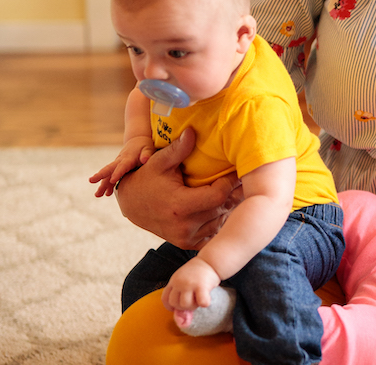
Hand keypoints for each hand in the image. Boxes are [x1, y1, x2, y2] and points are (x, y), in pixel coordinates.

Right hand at [89, 137, 154, 196]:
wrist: (138, 140)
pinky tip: (107, 193)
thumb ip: (147, 154)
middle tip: (91, 181)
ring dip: (102, 184)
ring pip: (108, 175)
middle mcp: (120, 161)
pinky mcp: (118, 167)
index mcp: (128, 158)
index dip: (117, 173)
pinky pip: (111, 176)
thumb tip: (145, 160)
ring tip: (97, 195)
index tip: (112, 180)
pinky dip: (109, 185)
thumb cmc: (145, 145)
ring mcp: (117, 164)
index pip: (122, 166)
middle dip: (100, 175)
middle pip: (109, 168)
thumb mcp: (148, 148)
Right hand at [115, 127, 242, 249]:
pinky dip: (221, 220)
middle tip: (244, 179)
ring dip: (229, 207)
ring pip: (221, 222)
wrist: (131, 205)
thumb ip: (178, 149)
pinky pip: (214, 233)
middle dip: (234, 193)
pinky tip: (223, 206)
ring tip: (237, 190)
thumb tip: (192, 131)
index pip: (218, 196)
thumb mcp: (159, 162)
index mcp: (180, 206)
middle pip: (223, 209)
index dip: (230, 182)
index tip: (236, 170)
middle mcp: (184, 226)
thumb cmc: (147, 179)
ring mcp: (186, 238)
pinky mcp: (188, 244)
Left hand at [162, 257, 221, 311]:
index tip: (176, 308)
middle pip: (174, 303)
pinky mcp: (202, 286)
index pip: (165, 299)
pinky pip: (201, 302)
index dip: (170, 306)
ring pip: (185, 305)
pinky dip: (205, 303)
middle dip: (183, 307)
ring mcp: (189, 284)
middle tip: (192, 301)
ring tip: (199, 299)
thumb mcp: (183, 277)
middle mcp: (179, 282)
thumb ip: (178, 289)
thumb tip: (178, 312)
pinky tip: (207, 298)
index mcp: (173, 280)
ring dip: (193, 306)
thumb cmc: (197, 271)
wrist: (210, 260)